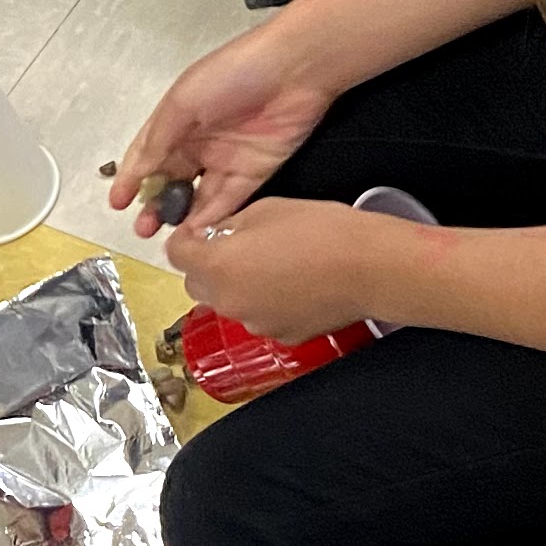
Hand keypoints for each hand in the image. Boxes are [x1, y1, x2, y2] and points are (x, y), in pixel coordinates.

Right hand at [110, 11, 336, 236]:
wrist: (294, 68)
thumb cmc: (232, 74)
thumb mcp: (183, 103)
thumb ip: (158, 141)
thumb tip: (136, 173)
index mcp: (177, 122)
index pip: (147, 156)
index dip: (131, 180)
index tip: (117, 203)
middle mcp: (199, 143)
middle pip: (171, 181)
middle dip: (155, 206)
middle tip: (144, 229)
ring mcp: (226, 160)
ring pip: (198, 197)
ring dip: (181, 218)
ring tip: (166, 238)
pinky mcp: (253, 173)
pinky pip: (227, 201)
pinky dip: (211, 218)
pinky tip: (196, 233)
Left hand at [170, 194, 395, 340]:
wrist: (370, 268)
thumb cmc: (324, 232)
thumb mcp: (266, 209)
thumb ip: (230, 225)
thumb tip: (218, 234)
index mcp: (217, 265)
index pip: (175, 254)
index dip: (186, 239)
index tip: (200, 232)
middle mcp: (228, 301)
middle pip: (197, 283)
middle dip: (208, 265)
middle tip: (237, 245)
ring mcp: (253, 323)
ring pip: (229, 302)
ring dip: (239, 285)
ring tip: (274, 264)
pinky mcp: (280, 335)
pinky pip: (259, 316)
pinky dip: (266, 302)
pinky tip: (294, 284)